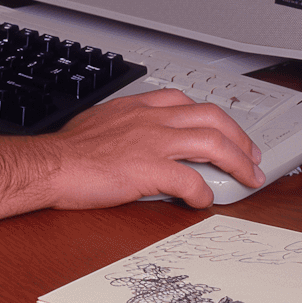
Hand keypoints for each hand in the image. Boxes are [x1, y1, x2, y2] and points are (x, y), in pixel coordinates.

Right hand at [0, 88, 264, 221]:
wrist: (50, 164)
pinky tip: (202, 201)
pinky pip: (191, 181)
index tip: (224, 129)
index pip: (186, 101)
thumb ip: (125, 127)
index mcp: (137, 106)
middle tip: (251, 154)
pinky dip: (203, 193)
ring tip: (248, 177)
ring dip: (237, 162)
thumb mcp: (100, 123)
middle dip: (239, 136)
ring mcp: (152, 141)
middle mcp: (150, 118)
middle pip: (211, 117)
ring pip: (212, 143)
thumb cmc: (68, 151)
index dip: (212, 116)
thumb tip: (135, 142)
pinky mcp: (150, 169)